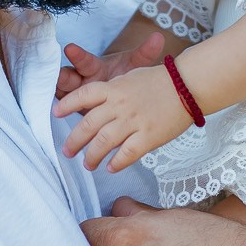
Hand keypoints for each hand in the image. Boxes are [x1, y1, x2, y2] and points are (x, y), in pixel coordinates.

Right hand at [55, 30, 164, 101]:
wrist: (122, 100)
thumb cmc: (124, 80)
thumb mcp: (134, 69)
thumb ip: (144, 54)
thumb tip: (158, 37)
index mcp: (94, 67)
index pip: (84, 60)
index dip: (77, 55)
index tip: (70, 48)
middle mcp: (81, 80)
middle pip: (67, 77)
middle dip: (61, 76)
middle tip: (57, 76)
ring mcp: (74, 95)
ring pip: (61, 94)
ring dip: (57, 96)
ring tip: (52, 98)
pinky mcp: (72, 110)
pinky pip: (62, 110)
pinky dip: (59, 112)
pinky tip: (53, 115)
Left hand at [55, 62, 191, 171]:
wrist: (189, 84)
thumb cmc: (161, 80)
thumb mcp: (131, 77)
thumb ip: (113, 90)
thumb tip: (96, 102)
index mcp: (114, 88)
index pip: (83, 95)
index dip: (67, 105)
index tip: (56, 113)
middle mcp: (119, 105)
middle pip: (88, 125)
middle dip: (74, 140)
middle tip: (67, 151)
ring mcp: (134, 121)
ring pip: (103, 142)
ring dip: (92, 156)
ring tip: (87, 165)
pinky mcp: (148, 136)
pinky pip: (127, 154)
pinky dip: (116, 163)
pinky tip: (111, 168)